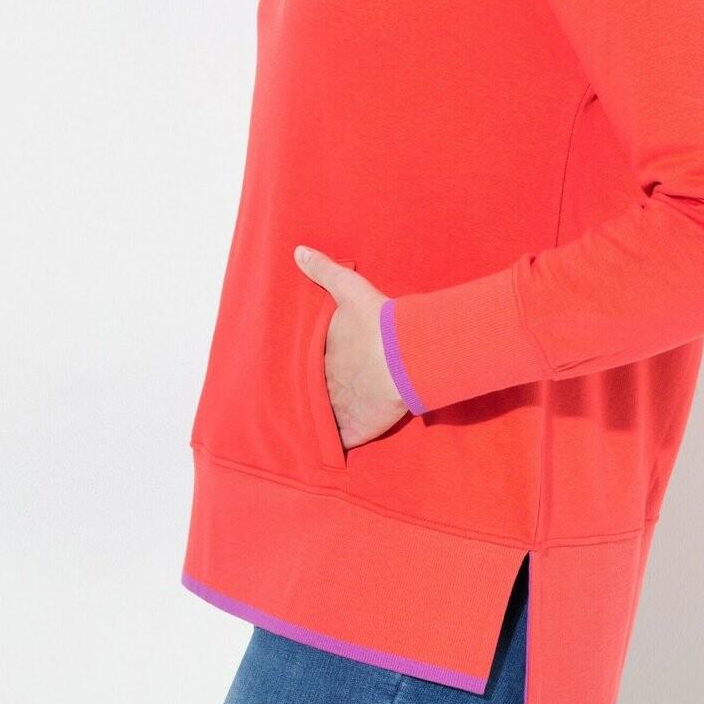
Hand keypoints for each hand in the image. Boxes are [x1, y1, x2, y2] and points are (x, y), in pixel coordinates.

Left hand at [293, 246, 408, 450]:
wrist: (405, 353)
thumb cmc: (376, 322)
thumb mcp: (347, 289)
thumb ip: (323, 270)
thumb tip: (298, 251)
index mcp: (320, 357)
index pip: (305, 367)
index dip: (306, 369)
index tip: (304, 371)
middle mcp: (324, 385)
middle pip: (311, 394)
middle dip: (310, 396)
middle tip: (311, 398)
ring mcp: (338, 410)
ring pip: (322, 419)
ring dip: (322, 421)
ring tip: (316, 427)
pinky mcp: (356, 430)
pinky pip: (341, 442)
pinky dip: (337, 446)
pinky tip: (332, 451)